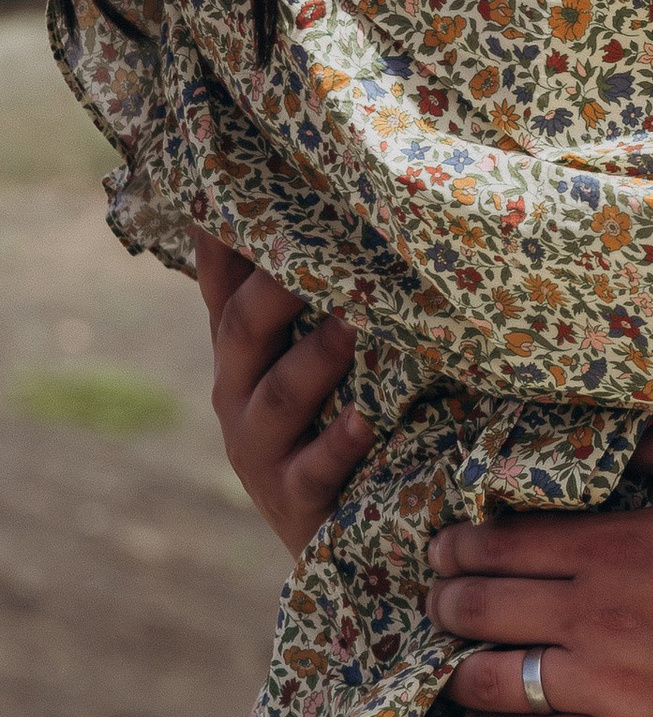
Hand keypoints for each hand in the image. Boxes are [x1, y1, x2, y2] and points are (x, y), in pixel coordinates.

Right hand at [195, 234, 371, 553]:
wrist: (337, 538)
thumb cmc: (334, 422)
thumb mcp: (319, 357)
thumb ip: (323, 294)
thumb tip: (350, 204)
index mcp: (242, 352)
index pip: (223, 282)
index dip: (222, 234)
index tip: (232, 178)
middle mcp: (237, 392)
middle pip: (243, 328)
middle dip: (275, 286)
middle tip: (322, 243)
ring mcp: (259, 448)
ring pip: (278, 395)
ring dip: (317, 356)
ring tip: (357, 322)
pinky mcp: (292, 499)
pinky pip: (311, 470)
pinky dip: (337, 444)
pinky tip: (365, 421)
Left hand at [426, 417, 652, 716]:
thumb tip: (619, 428)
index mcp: (619, 546)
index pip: (500, 544)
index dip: (458, 544)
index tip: (445, 546)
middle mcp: (598, 616)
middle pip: (477, 607)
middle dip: (444, 597)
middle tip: (439, 595)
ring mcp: (611, 685)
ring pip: (488, 678)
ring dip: (459, 663)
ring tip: (456, 656)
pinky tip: (491, 716)